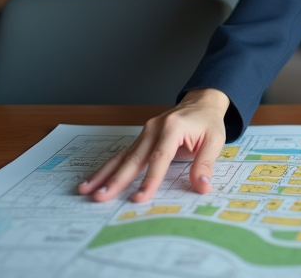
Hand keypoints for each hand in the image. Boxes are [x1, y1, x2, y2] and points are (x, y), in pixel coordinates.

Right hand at [77, 87, 230, 203]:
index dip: (149, 179)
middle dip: (116, 179)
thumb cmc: (208, 122)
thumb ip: (206, 164)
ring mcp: (145, 133)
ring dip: (104, 174)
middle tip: (100, 197)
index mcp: (172, 127)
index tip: (139, 198)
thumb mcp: (215, 141)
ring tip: (86, 190)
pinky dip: (108, 168)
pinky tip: (94, 180)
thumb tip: (202, 186)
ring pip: (122, 156)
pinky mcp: (141, 139)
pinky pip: (123, 155)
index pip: (159, 158)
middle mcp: (154, 128)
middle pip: (133, 158)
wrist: (201, 103)